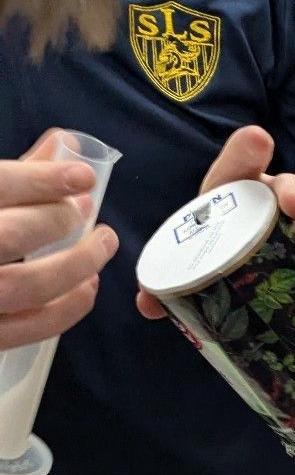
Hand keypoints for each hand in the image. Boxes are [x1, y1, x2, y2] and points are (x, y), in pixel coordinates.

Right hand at [0, 131, 118, 351]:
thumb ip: (12, 176)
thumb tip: (64, 145)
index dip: (42, 179)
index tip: (82, 175)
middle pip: (13, 234)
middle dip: (58, 219)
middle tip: (86, 209)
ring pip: (30, 285)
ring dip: (77, 264)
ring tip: (102, 244)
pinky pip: (31, 329)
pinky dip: (68, 308)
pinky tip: (87, 286)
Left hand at [136, 125, 294, 318]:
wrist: (257, 288)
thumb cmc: (224, 263)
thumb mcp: (193, 265)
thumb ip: (167, 282)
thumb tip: (147, 304)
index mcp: (243, 196)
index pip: (244, 163)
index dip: (249, 152)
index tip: (258, 142)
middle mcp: (282, 206)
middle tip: (293, 209)